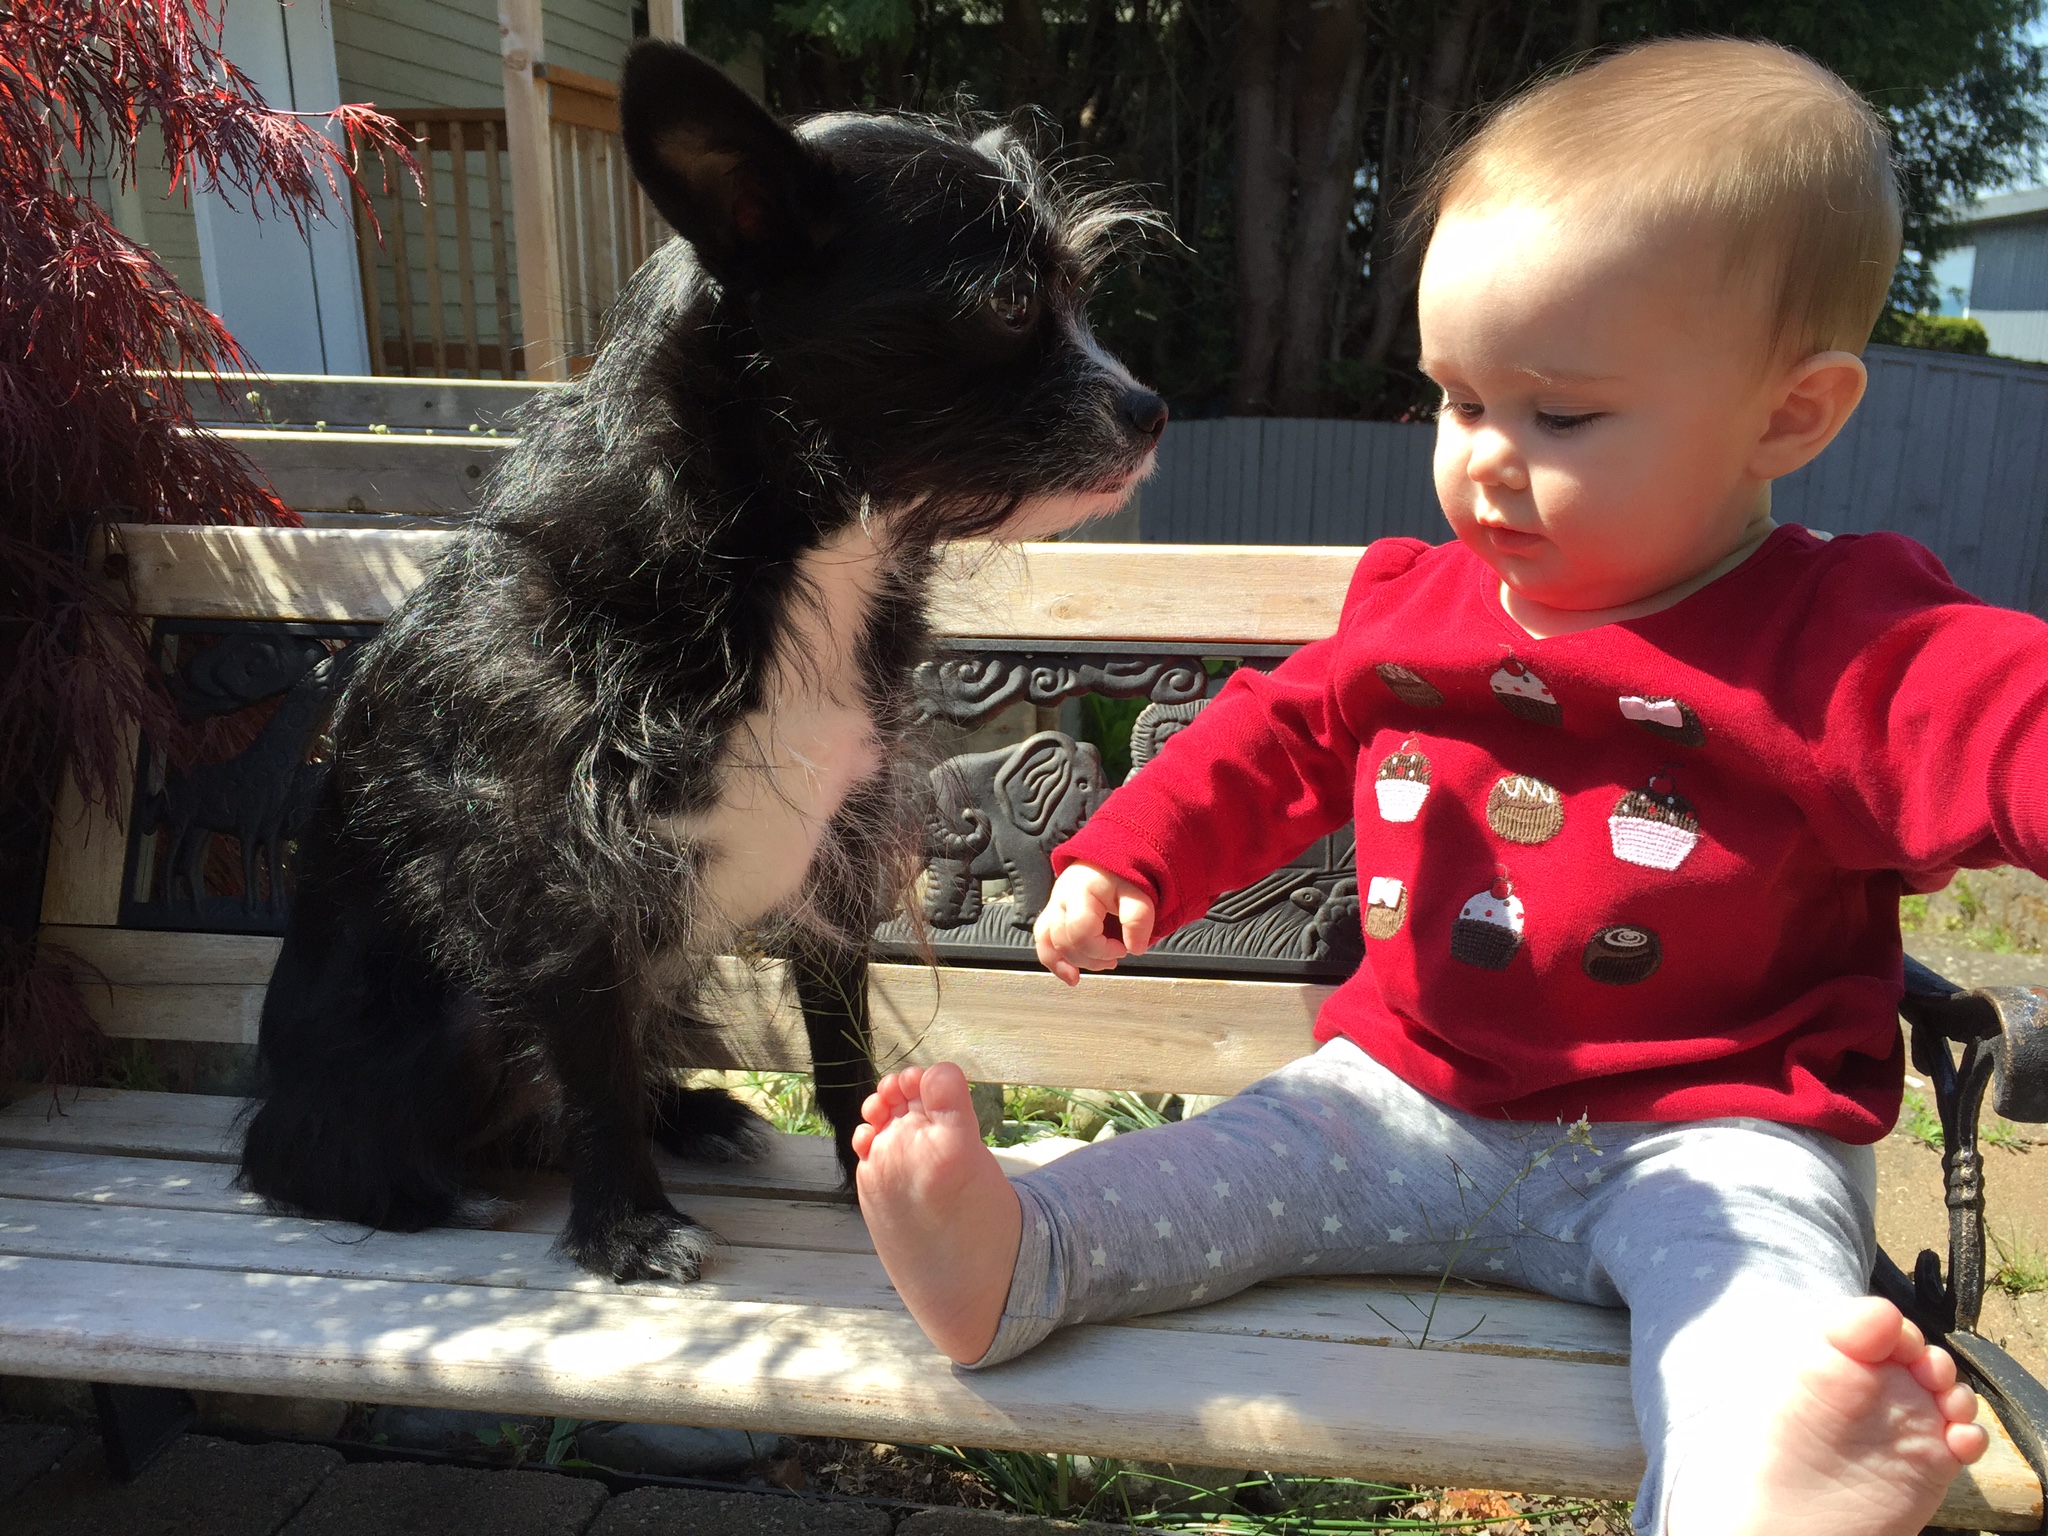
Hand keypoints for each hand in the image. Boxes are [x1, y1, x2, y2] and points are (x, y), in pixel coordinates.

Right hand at [1033, 862, 1155, 985]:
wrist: (1106, 860)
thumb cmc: (1120, 874)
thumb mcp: (1138, 891)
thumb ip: (1138, 918)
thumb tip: (1135, 948)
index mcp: (1080, 891)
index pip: (1081, 930)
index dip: (1102, 948)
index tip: (1124, 949)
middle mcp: (1060, 900)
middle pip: (1064, 941)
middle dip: (1092, 957)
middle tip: (1117, 955)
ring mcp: (1053, 908)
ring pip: (1050, 944)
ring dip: (1074, 962)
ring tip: (1099, 967)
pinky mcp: (1052, 917)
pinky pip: (1043, 943)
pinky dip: (1055, 961)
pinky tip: (1070, 976)